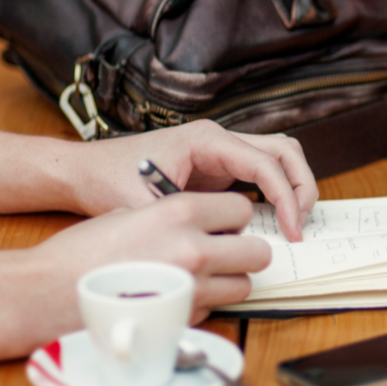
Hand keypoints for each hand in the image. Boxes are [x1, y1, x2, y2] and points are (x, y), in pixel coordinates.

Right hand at [30, 192, 270, 323]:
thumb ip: (173, 217)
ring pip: (243, 286)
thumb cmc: (82, 252)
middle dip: (244, 252)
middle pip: (257, 252)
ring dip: (229, 281)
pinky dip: (205, 304)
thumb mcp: (130, 213)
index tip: (224, 223)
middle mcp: (194, 248)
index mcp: (180, 212)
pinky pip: (216, 309)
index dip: (234, 218)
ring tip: (201, 277)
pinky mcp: (184, 319)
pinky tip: (177, 296)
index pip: (242, 209)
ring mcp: (192, 288)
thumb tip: (203, 225)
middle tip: (226, 252)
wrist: (48, 292)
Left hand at [70, 121, 317, 240]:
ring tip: (293, 222)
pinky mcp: (219, 166)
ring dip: (294, 186)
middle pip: (285, 151)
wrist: (85, 170)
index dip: (286, 198)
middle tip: (301, 226)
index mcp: (206, 139)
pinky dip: (277, 192)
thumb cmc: (108, 180)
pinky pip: (262, 172)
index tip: (292, 231)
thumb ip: (185, 223)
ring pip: (279, 156)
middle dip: (301, 187)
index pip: (266, 163)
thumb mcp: (145, 207)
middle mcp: (219, 138)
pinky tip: (273, 221)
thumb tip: (224, 247)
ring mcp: (221, 151)